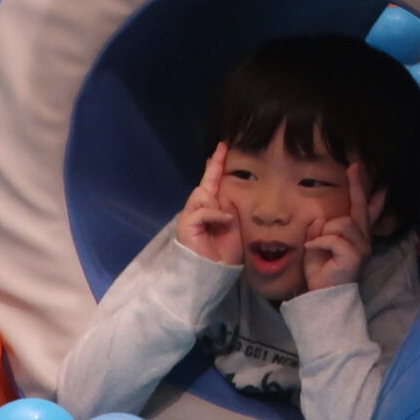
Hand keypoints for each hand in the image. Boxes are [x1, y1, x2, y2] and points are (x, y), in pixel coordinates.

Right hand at [176, 143, 243, 265]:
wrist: (213, 273)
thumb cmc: (224, 252)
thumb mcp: (233, 225)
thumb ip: (229, 207)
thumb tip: (225, 194)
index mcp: (210, 208)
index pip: (213, 181)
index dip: (217, 164)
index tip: (224, 146)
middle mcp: (198, 209)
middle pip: (206, 184)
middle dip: (214, 167)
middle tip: (223, 148)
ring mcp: (190, 216)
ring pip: (203, 195)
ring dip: (217, 203)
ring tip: (226, 218)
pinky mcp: (186, 225)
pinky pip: (202, 211)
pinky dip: (215, 214)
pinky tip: (225, 220)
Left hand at [303, 158, 377, 291]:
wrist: (323, 296)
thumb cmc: (321, 272)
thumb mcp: (316, 246)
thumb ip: (319, 231)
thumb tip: (321, 217)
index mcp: (354, 236)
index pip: (362, 210)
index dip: (363, 190)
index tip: (360, 170)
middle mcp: (363, 239)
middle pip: (359, 208)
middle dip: (357, 187)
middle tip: (354, 167)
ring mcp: (361, 247)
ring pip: (343, 223)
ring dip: (326, 231)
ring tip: (318, 244)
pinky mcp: (355, 256)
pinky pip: (334, 239)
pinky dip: (320, 242)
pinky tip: (313, 249)